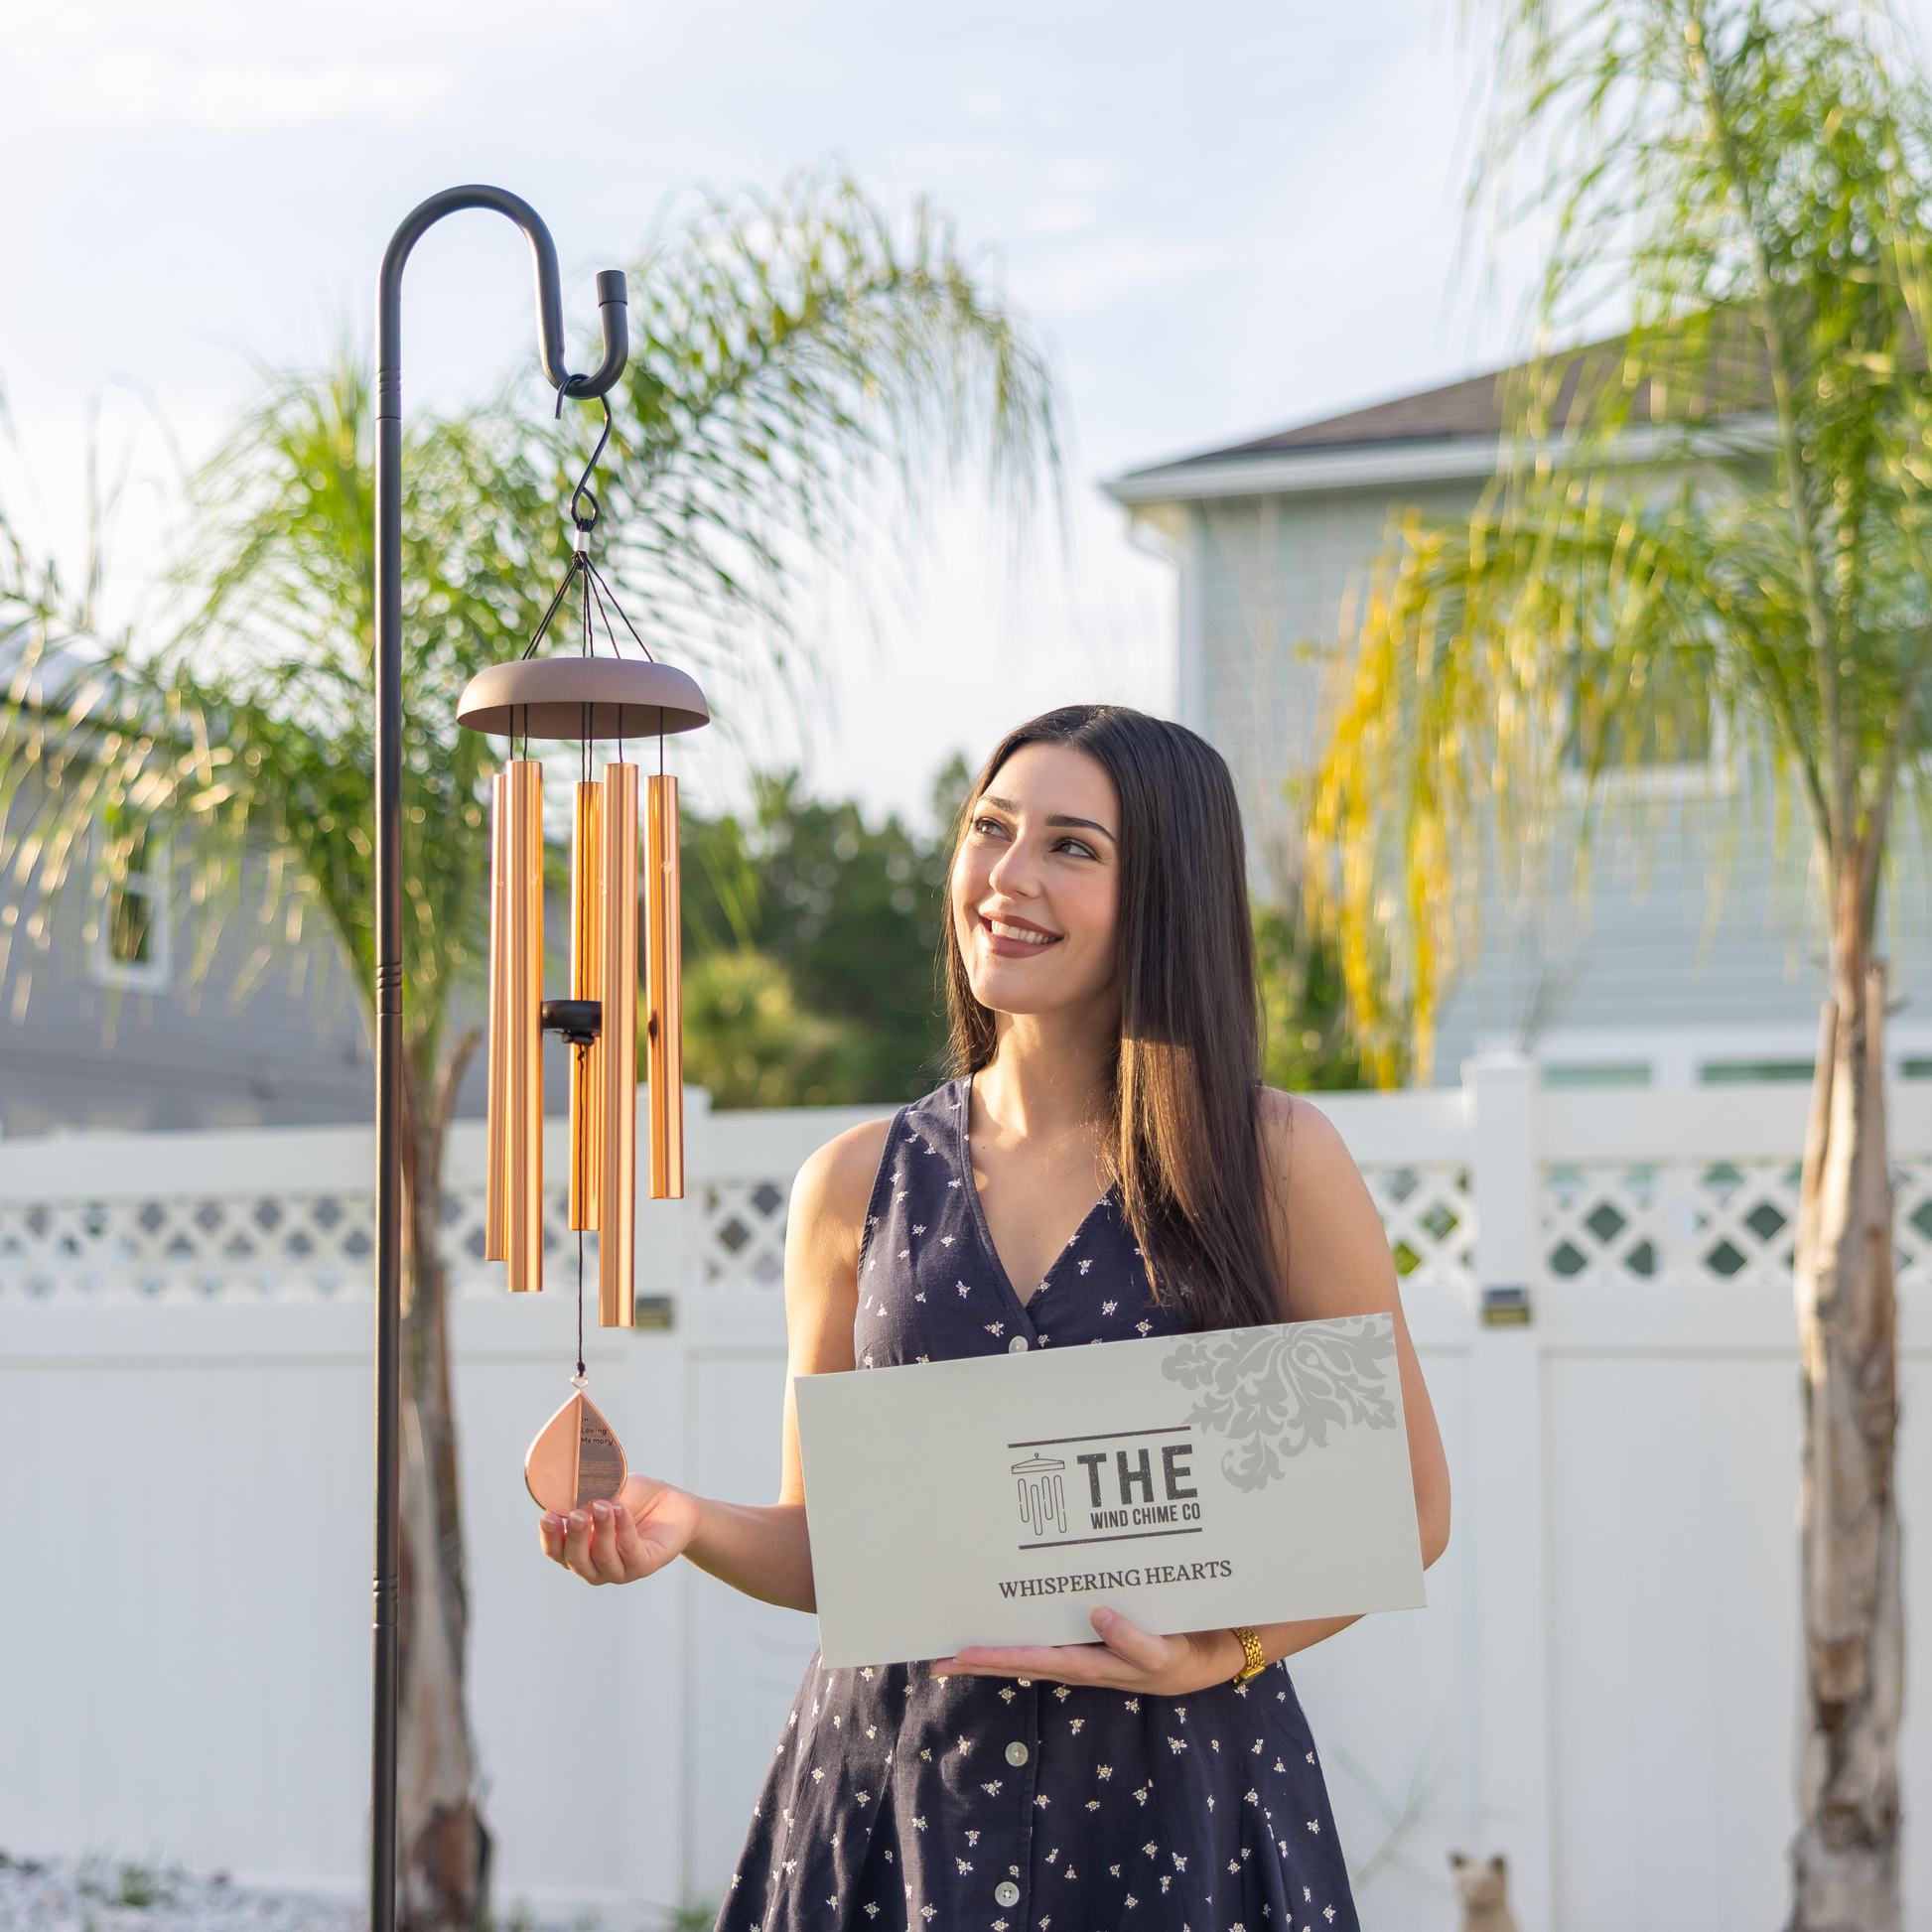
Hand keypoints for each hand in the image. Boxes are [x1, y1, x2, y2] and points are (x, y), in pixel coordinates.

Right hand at [539, 1473, 700, 1585]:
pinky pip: (630, 1552)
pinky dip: (623, 1529)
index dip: (549, 1537)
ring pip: (602, 1557)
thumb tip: (563, 1485)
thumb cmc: (633, 1498)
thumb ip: (584, 1494)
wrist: (671, 1502)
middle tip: (576, 1513)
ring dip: (601, 1530)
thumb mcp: (605, 1490)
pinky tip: (620, 1509)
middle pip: (575, 1561)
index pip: (556, 1551)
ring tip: (602, 1504)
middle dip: (574, 1537)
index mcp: (579, 1549)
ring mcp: (619, 1570)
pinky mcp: (643, 1566)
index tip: (547, 1516)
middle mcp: (595, 1565)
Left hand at [930, 1608, 1243, 1696]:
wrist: (1204, 1658)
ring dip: (995, 1650)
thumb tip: (1096, 1615)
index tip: (961, 1656)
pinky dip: (1023, 1636)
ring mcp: (1083, 1653)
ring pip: (1029, 1652)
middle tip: (937, 1660)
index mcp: (1090, 1665)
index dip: (997, 1657)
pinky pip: (1047, 1639)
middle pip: (1020, 1661)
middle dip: (980, 1662)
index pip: (1034, 1660)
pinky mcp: (1091, 1642)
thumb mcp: (1164, 1653)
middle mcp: (1078, 1661)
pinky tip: (1008, 1627)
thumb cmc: (1181, 1655)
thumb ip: (1133, 1640)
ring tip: (959, 1649)